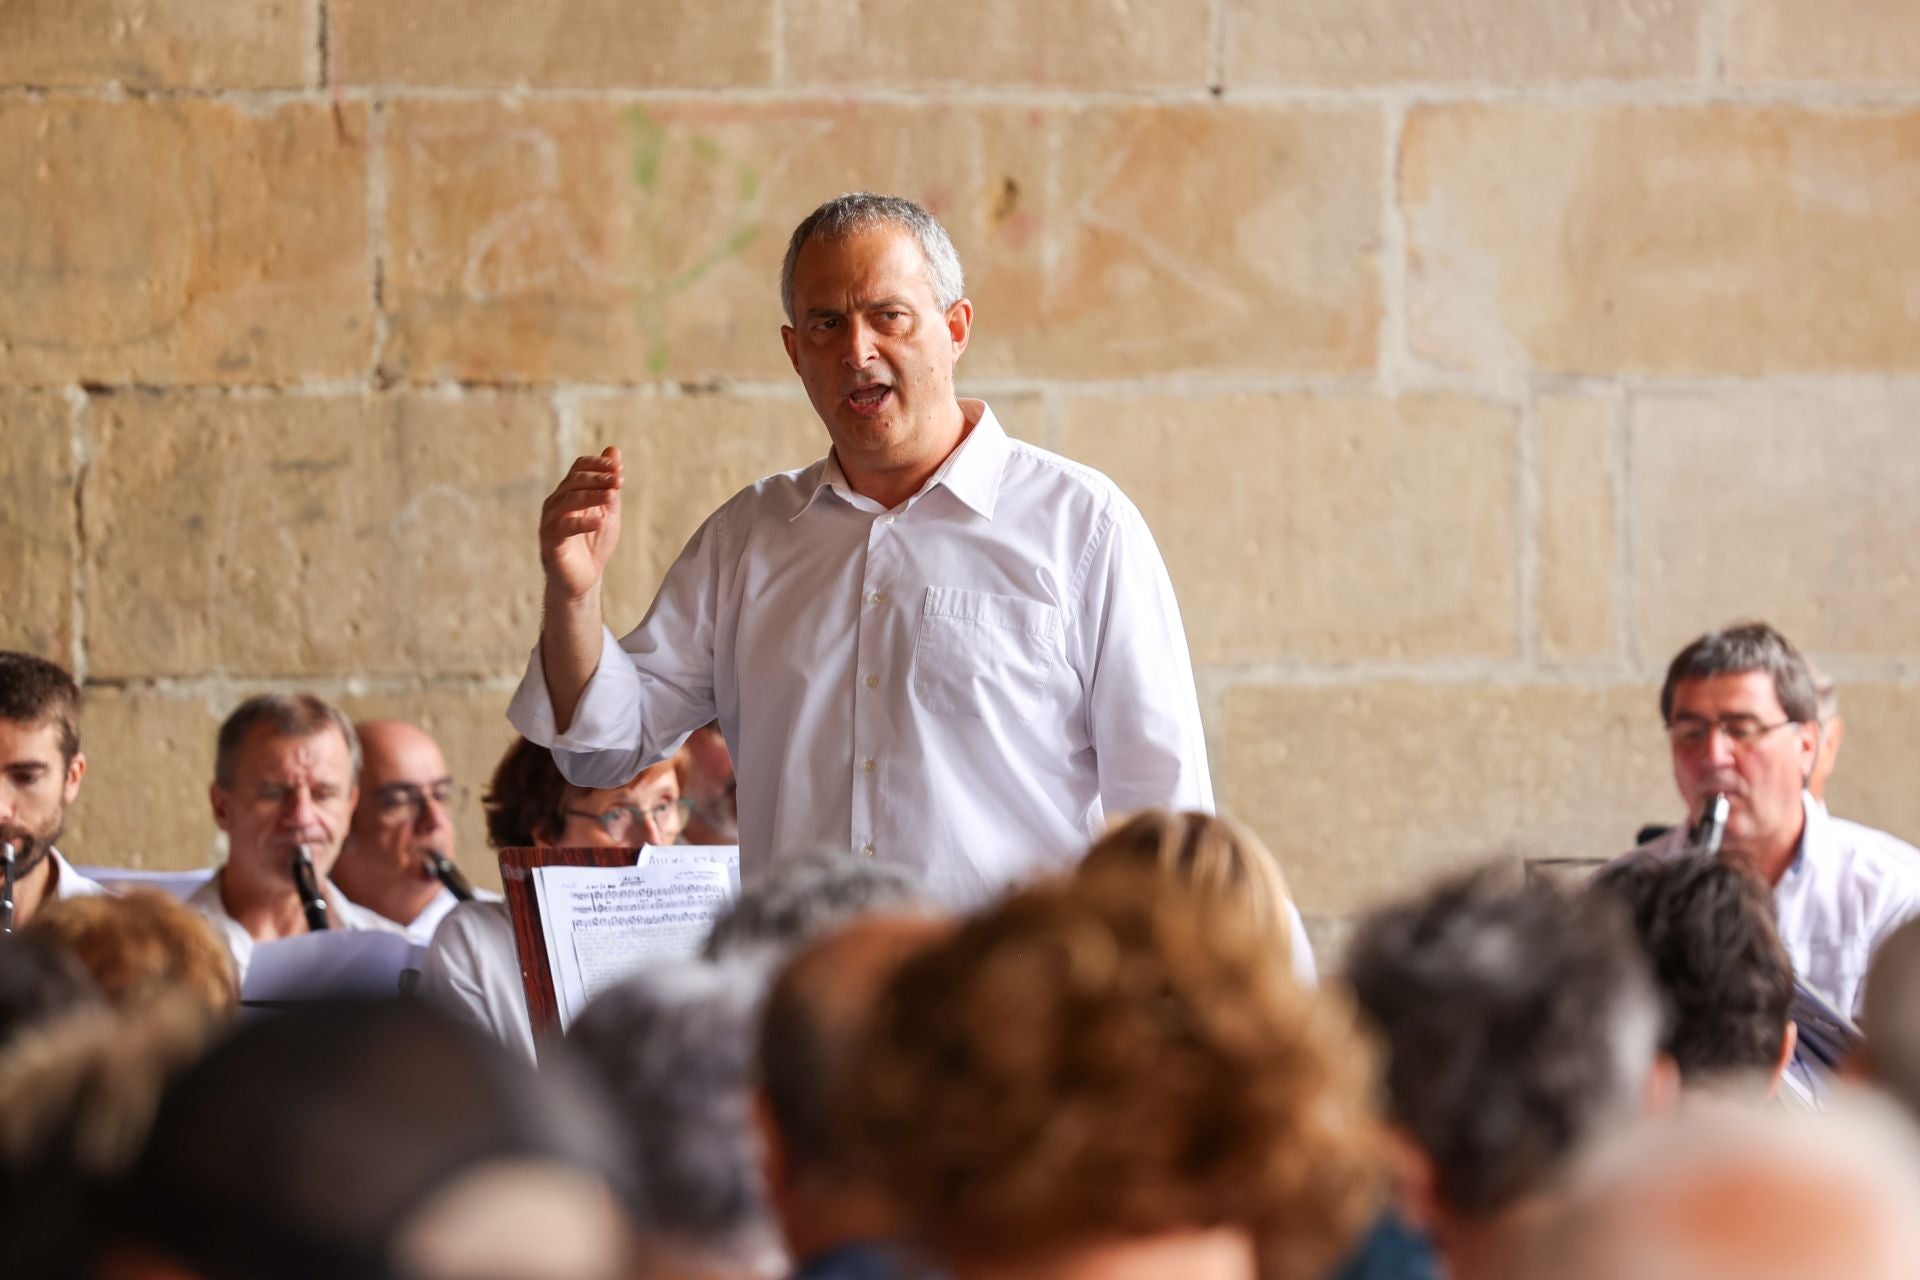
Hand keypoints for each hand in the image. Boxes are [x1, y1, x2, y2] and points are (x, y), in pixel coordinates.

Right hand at [540, 447, 622, 601]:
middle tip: (619, 481)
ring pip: (568, 500)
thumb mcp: (608, 509)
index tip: (619, 468)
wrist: (585, 578)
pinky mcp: (550, 541)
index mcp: (569, 492)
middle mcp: (556, 502)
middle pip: (574, 481)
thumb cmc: (595, 543)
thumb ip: (610, 483)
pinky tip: (599, 522)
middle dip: (598, 479)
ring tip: (611, 496)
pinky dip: (582, 523)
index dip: (598, 464)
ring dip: (591, 496)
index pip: (579, 467)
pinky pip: (564, 527)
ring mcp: (551, 521)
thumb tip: (613, 449)